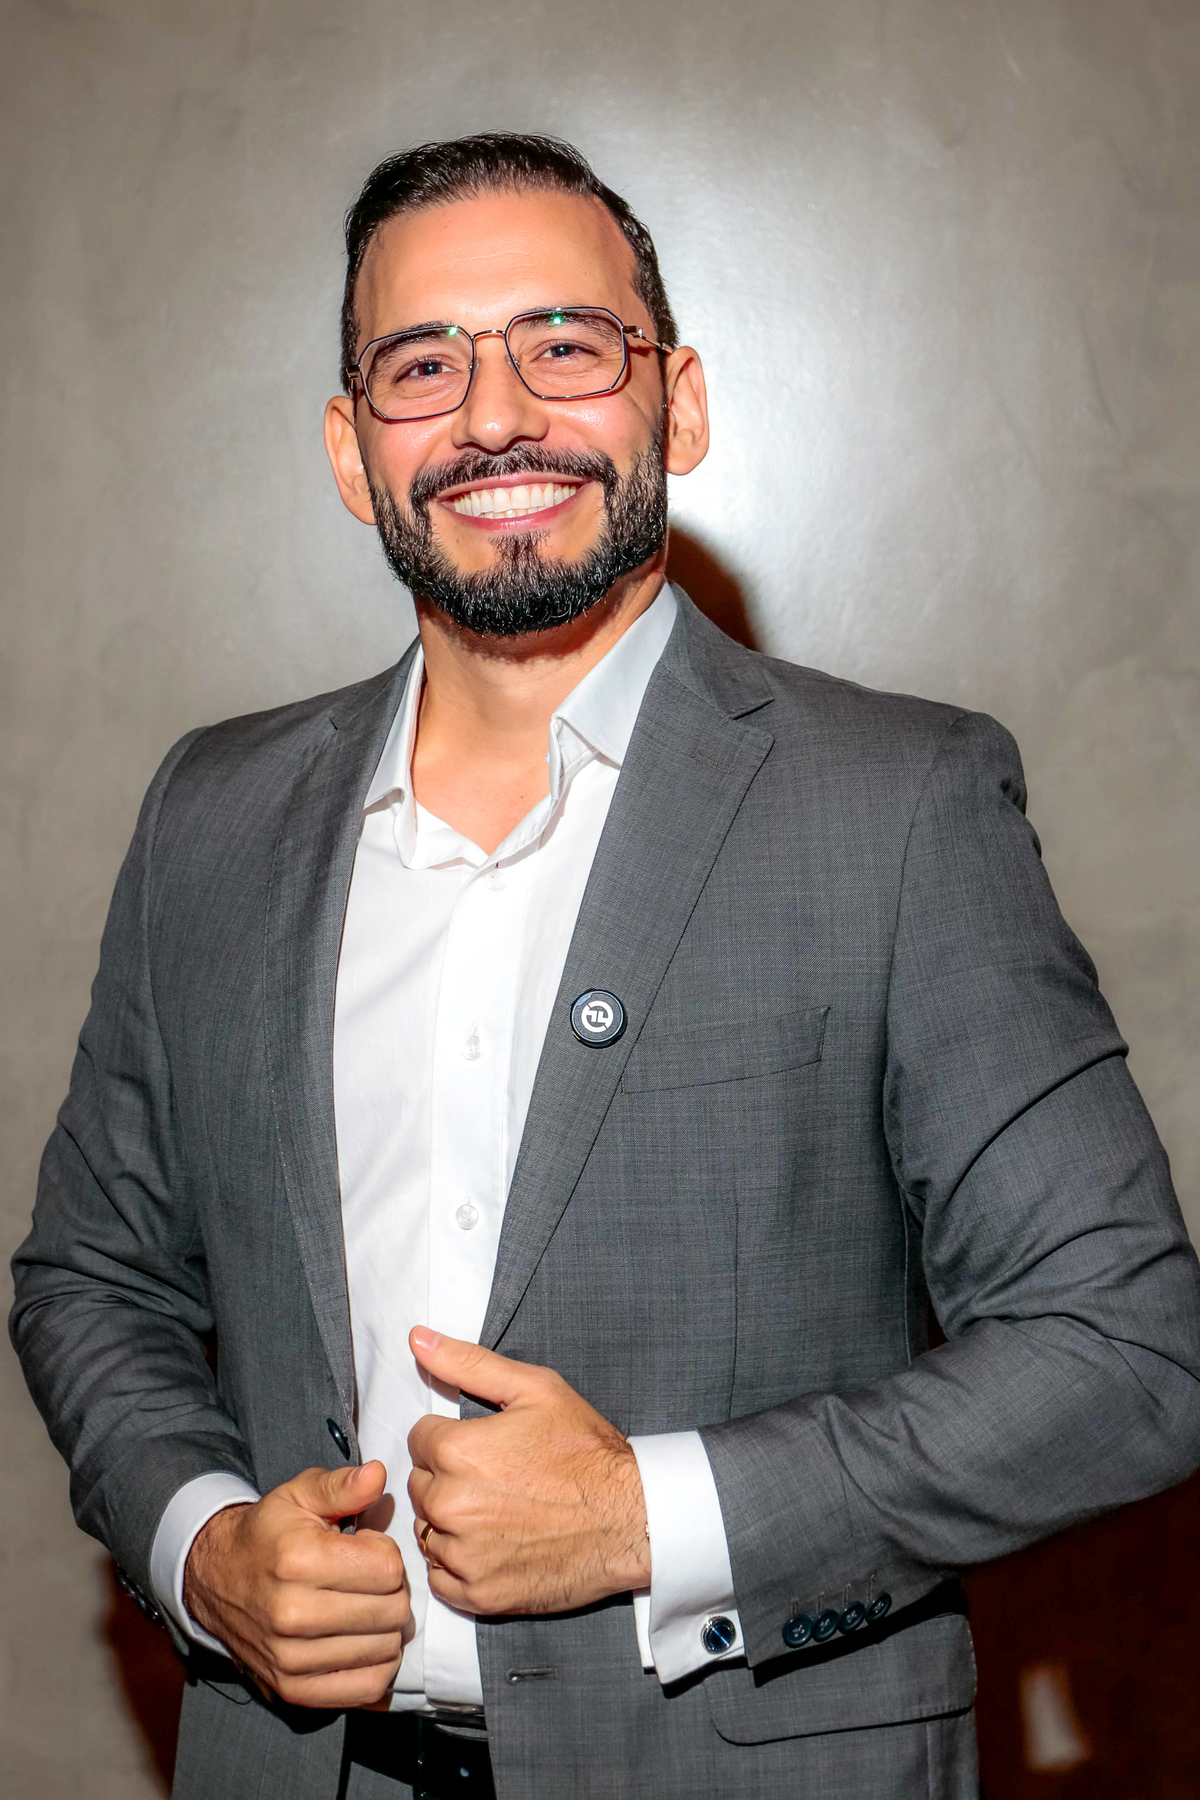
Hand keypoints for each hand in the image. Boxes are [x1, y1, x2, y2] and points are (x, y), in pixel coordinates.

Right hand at [183, 1462, 408, 1708]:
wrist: (216, 1579)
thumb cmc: (268, 1534)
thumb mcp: (299, 1495)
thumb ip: (342, 1485)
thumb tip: (378, 1474)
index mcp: (300, 1561)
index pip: (389, 1568)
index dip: (387, 1553)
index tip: (367, 1549)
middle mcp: (294, 1615)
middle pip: (392, 1611)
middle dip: (393, 1590)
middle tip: (370, 1579)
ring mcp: (291, 1659)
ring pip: (385, 1649)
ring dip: (386, 1627)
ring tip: (364, 1606)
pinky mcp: (293, 1689)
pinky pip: (367, 1687)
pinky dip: (377, 1665)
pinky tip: (363, 1640)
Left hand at [406, 1327, 649, 1615]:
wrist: (632, 1519)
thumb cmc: (586, 1452)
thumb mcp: (534, 1389)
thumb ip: (467, 1363)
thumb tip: (417, 1338)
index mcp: (457, 1451)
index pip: (420, 1439)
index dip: (452, 1437)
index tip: (486, 1446)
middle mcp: (451, 1505)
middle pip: (421, 1484)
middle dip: (449, 1477)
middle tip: (497, 1478)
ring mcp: (464, 1555)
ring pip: (429, 1529)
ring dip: (452, 1522)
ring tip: (500, 1512)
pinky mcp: (479, 1594)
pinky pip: (441, 1577)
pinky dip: (460, 1563)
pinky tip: (495, 1545)